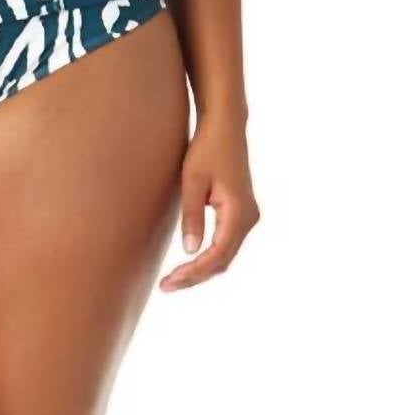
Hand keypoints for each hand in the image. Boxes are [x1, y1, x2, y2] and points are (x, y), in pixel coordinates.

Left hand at [159, 115, 258, 291]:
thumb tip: (190, 251)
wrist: (225, 128)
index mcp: (239, 212)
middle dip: (195, 276)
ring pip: (225, 256)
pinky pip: (226, 244)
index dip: (194, 272)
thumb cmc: (207, 149)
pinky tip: (187, 264)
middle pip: (223, 261)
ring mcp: (248, 217)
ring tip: (173, 280)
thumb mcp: (193, 181)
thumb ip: (192, 216)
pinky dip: (208, 258)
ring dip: (201, 270)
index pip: (217, 254)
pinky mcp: (241, 214)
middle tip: (166, 286)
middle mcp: (249, 218)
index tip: (170, 281)